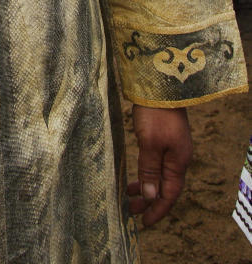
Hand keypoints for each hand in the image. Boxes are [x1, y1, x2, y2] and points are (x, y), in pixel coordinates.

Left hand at [128, 105, 191, 225]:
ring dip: (146, 186)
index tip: (144, 222)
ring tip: (129, 195)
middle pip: (166, 186)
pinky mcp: (165, 136)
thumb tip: (151, 196)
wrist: (161, 85)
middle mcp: (178, 157)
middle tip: (131, 211)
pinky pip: (157, 163)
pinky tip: (136, 173)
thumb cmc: (155, 114)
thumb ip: (150, 169)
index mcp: (178, 161)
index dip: (158, 210)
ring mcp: (172, 146)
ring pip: (160, 174)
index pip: (170, 194)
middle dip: (150, 201)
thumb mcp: (150, 143)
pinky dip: (146, 172)